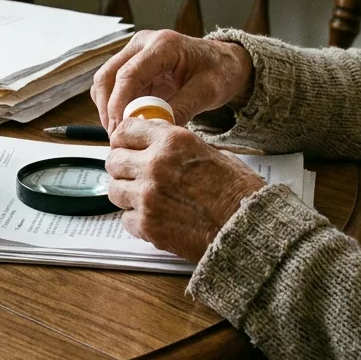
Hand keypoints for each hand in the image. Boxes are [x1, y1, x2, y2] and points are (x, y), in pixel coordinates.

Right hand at [91, 30, 253, 131]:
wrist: (224, 63)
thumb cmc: (220, 71)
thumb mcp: (208, 91)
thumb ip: (183, 107)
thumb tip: (157, 128)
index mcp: (163, 45)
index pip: (129, 73)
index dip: (118, 103)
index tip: (120, 129)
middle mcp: (143, 44)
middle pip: (107, 76)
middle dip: (108, 109)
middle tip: (117, 137)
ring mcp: (134, 54)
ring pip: (104, 82)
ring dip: (108, 109)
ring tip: (122, 134)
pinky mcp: (132, 67)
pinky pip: (113, 88)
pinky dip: (114, 107)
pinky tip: (127, 124)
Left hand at [105, 118, 265, 262]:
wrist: (247, 229)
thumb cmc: (238, 193)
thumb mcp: (211, 153)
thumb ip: (178, 148)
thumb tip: (158, 145)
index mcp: (172, 141)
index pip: (125, 129)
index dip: (124, 138)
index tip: (126, 145)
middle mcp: (155, 165)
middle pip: (114, 160)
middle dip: (122, 167)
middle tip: (133, 174)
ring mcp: (148, 196)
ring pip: (114, 190)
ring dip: (126, 193)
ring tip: (145, 198)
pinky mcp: (147, 225)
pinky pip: (125, 218)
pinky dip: (136, 219)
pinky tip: (156, 217)